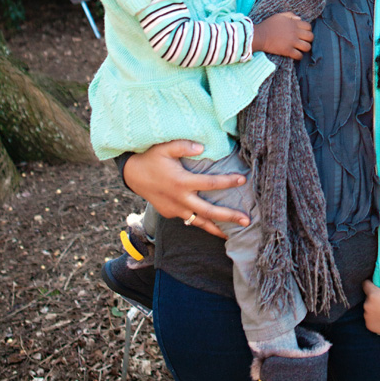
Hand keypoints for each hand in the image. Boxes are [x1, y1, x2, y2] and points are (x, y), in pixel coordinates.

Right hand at [122, 140, 250, 238]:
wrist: (132, 175)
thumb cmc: (151, 158)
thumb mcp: (165, 147)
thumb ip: (183, 145)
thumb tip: (202, 146)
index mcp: (181, 181)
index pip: (210, 183)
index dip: (227, 182)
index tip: (243, 179)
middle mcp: (180, 198)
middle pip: (209, 211)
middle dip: (229, 216)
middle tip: (247, 220)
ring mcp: (175, 209)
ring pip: (199, 222)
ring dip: (216, 229)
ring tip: (232, 235)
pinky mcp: (170, 213)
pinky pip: (189, 220)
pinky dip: (201, 224)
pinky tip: (213, 226)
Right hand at [252, 12, 312, 59]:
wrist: (259, 35)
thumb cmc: (268, 25)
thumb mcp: (279, 16)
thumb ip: (290, 15)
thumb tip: (299, 19)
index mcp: (294, 23)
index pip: (309, 27)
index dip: (308, 30)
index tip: (303, 33)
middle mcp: (295, 32)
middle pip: (311, 37)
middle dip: (308, 39)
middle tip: (303, 41)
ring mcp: (292, 42)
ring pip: (307, 47)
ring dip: (305, 48)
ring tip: (300, 48)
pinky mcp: (287, 51)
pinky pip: (299, 55)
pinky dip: (299, 56)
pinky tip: (295, 54)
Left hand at [363, 269, 379, 340]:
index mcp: (372, 294)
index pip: (365, 283)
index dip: (371, 283)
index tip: (377, 286)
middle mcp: (367, 305)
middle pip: (368, 297)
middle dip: (374, 296)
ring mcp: (367, 316)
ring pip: (368, 308)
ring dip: (374, 307)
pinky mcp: (368, 325)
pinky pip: (369, 318)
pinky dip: (374, 317)